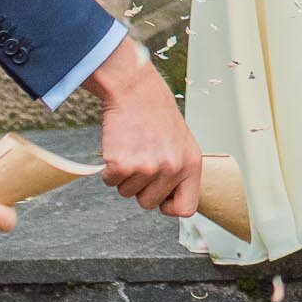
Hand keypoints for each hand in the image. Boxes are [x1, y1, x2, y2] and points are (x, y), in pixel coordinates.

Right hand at [88, 38, 203, 216]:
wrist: (137, 93)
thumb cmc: (159, 119)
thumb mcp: (183, 145)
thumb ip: (181, 173)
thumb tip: (174, 204)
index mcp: (192, 165)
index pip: (186, 208)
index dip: (169, 206)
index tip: (161, 197)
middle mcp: (172, 168)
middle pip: (149, 204)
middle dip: (142, 187)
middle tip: (142, 160)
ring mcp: (147, 168)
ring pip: (127, 194)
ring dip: (125, 176)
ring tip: (134, 150)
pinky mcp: (122, 164)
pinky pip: (110, 182)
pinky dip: (109, 170)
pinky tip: (119, 148)